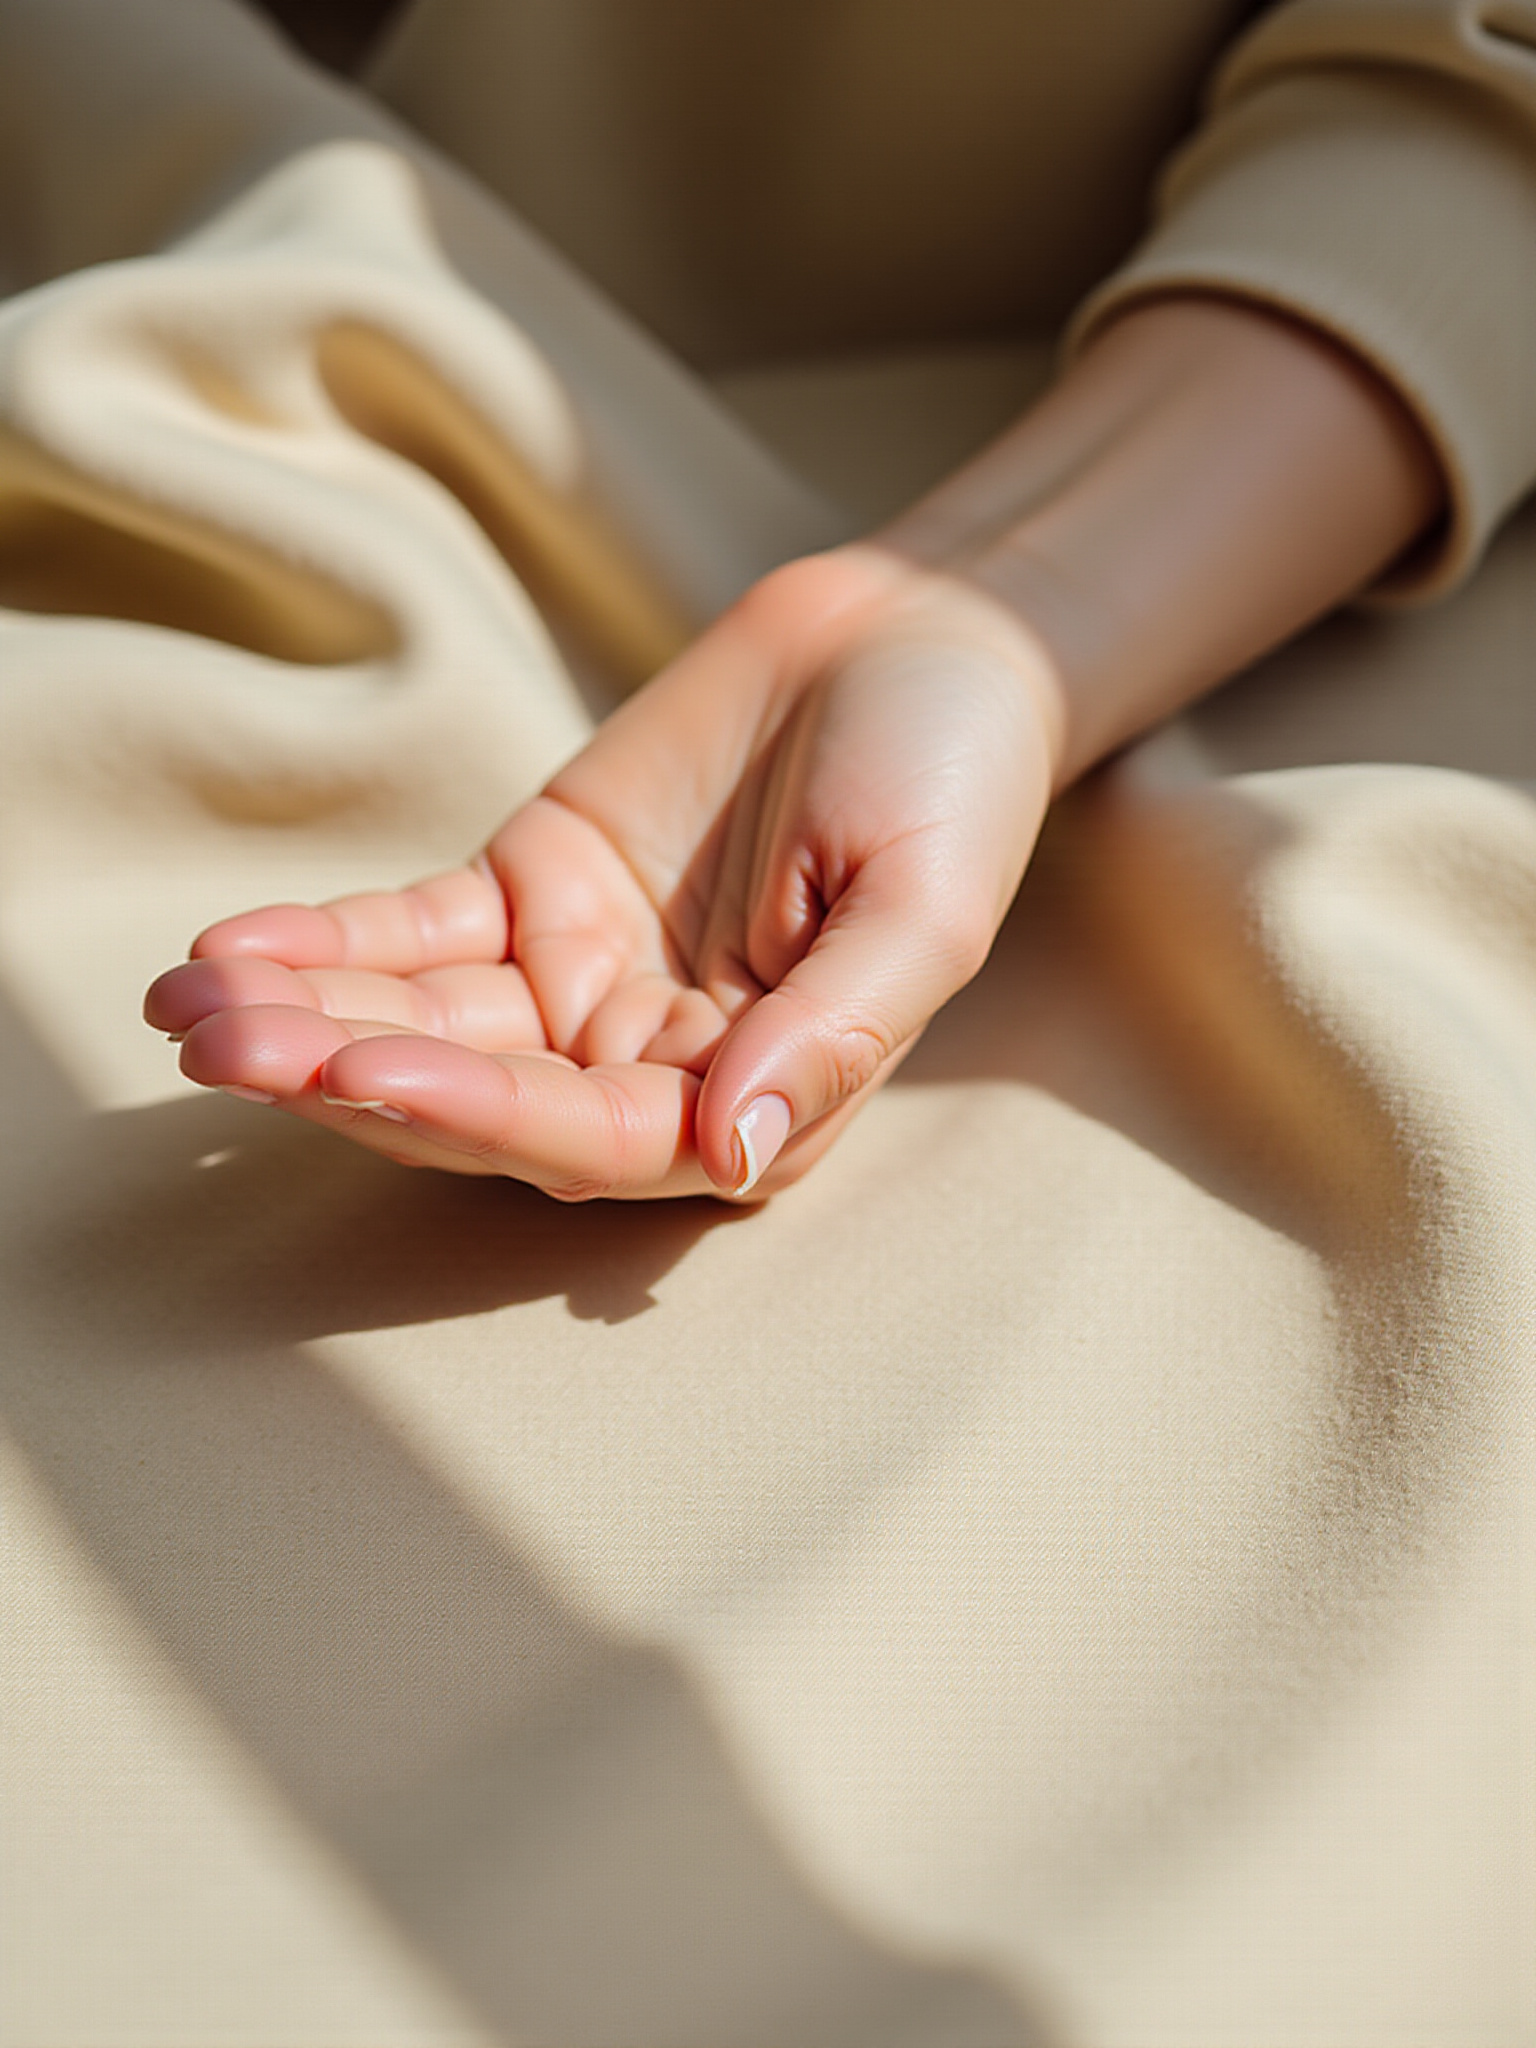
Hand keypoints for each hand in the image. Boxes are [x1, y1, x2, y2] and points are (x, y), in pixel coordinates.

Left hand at [144, 544, 1058, 1199]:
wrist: (921, 635)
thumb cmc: (954, 776)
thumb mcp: (924, 906)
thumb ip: (834, 1035)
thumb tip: (741, 1152)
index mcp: (752, 1093)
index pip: (600, 1137)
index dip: (482, 1113)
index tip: (373, 1069)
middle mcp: (649, 1058)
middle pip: (481, 1097)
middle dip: (353, 1077)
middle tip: (226, 1050)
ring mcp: (578, 977)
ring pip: (426, 1019)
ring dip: (308, 1017)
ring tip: (191, 1008)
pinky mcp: (528, 888)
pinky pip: (414, 929)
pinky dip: (326, 941)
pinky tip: (228, 952)